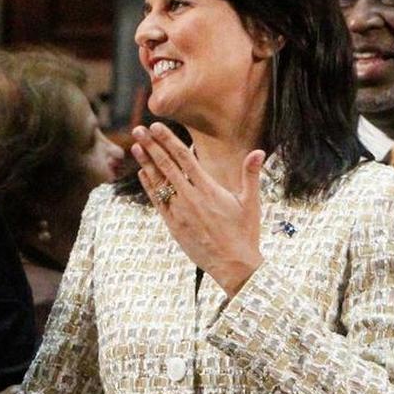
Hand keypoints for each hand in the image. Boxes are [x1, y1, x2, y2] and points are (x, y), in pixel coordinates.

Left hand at [130, 123, 264, 296]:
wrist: (233, 266)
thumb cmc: (245, 234)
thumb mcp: (251, 203)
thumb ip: (251, 174)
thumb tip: (259, 151)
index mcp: (209, 189)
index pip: (184, 158)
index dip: (168, 140)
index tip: (156, 126)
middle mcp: (190, 198)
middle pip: (166, 166)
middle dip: (151, 146)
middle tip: (138, 130)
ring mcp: (179, 212)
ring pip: (159, 182)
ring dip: (146, 163)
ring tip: (135, 146)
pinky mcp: (173, 225)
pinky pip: (157, 201)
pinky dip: (149, 186)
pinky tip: (142, 172)